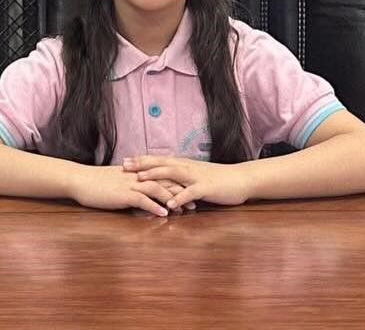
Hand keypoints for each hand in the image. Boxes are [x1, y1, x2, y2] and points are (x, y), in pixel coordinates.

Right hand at [70, 164, 184, 216]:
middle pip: (164, 181)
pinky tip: (164, 214)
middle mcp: (136, 176)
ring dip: (173, 200)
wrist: (79, 180)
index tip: (188, 192)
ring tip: (185, 210)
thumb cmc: (95, 182)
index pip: (161, 175)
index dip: (176, 183)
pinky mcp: (123, 194)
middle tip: (195, 202)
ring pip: (157, 189)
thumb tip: (139, 192)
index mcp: (136, 172)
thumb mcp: (116, 181)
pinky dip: (155, 207)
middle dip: (181, 192)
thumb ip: (129, 184)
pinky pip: (143, 200)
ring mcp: (130, 184)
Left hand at [122, 155, 252, 208]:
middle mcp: (187, 167)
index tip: (124, 160)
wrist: (240, 179)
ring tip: (139, 179)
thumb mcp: (195, 177)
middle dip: (141, 164)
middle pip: (161, 163)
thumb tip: (164, 183)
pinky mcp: (206, 188)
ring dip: (156, 176)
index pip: (159, 160)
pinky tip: (170, 204)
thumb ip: (180, 179)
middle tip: (124, 165)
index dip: (141, 160)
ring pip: (173, 173)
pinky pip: (191, 192)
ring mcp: (196, 177)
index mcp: (183, 165)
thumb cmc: (217, 180)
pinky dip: (180, 197)